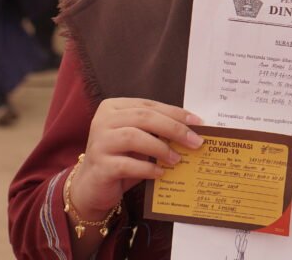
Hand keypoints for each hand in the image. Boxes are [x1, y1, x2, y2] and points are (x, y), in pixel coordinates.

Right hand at [69, 98, 203, 218]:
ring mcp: (99, 142)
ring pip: (134, 137)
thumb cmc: (121, 158)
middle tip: (195, 142)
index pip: (149, 106)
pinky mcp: (99, 165)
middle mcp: (103, 120)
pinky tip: (161, 173)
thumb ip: (156, 130)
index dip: (175, 113)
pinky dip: (148, 168)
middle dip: (174, 128)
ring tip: (177, 159)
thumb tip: (192, 131)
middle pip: (144, 118)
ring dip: (161, 148)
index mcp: (113, 107)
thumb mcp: (138, 139)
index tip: (199, 123)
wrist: (92, 186)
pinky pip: (127, 164)